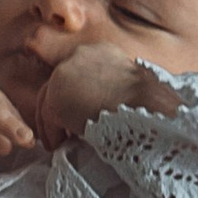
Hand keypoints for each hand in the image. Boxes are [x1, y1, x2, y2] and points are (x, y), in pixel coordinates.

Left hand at [38, 39, 173, 136]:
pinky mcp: (57, 98)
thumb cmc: (148, 104)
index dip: (78, 93)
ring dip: (52, 123)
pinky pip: (49, 119)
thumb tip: (105, 107)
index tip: (80, 111)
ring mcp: (65, 75)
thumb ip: (113, 90)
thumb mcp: (131, 86)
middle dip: (60, 105)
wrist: (147, 107)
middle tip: (64, 128)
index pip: (80, 71)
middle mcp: (81, 56)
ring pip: (49, 99)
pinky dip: (53, 134)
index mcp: (102, 51)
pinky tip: (59, 146)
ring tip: (59, 141)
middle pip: (60, 82)